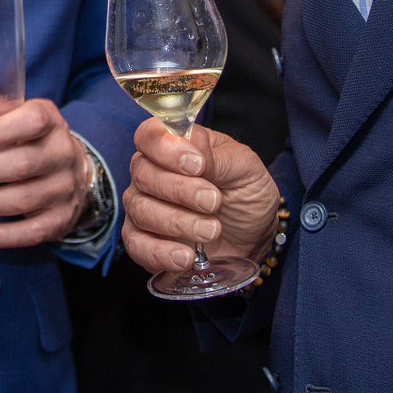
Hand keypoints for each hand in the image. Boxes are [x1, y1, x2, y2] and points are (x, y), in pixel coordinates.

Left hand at [0, 97, 93, 249]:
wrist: (69, 171)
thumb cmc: (25, 138)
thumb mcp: (8, 113)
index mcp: (49, 120)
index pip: (33, 120)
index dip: (4, 129)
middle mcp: (62, 152)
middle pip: (24, 163)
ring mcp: (64, 188)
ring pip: (24, 198)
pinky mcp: (61, 219)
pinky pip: (33, 231)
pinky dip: (4, 236)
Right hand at [121, 119, 280, 273]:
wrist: (255, 236)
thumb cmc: (246, 192)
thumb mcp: (245, 168)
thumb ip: (217, 157)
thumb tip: (193, 146)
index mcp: (172, 147)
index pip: (148, 136)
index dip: (166, 148)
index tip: (196, 165)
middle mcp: (150, 174)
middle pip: (144, 175)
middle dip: (181, 190)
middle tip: (213, 201)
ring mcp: (143, 208)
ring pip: (141, 210)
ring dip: (178, 222)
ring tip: (212, 230)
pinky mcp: (143, 242)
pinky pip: (137, 246)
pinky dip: (160, 252)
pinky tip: (186, 257)